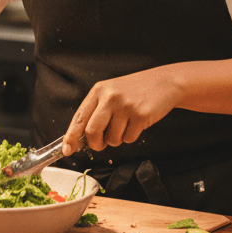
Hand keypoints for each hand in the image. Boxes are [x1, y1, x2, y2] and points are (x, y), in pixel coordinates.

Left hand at [62, 68, 182, 155]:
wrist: (164, 82)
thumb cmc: (136, 90)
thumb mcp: (112, 93)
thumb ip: (96, 111)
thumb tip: (80, 138)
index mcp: (99, 90)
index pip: (79, 118)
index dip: (70, 137)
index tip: (67, 150)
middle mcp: (110, 97)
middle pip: (92, 132)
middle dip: (96, 144)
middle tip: (101, 143)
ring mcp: (125, 106)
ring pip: (112, 139)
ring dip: (118, 139)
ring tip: (126, 124)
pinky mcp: (140, 115)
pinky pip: (129, 138)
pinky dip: (132, 136)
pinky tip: (137, 122)